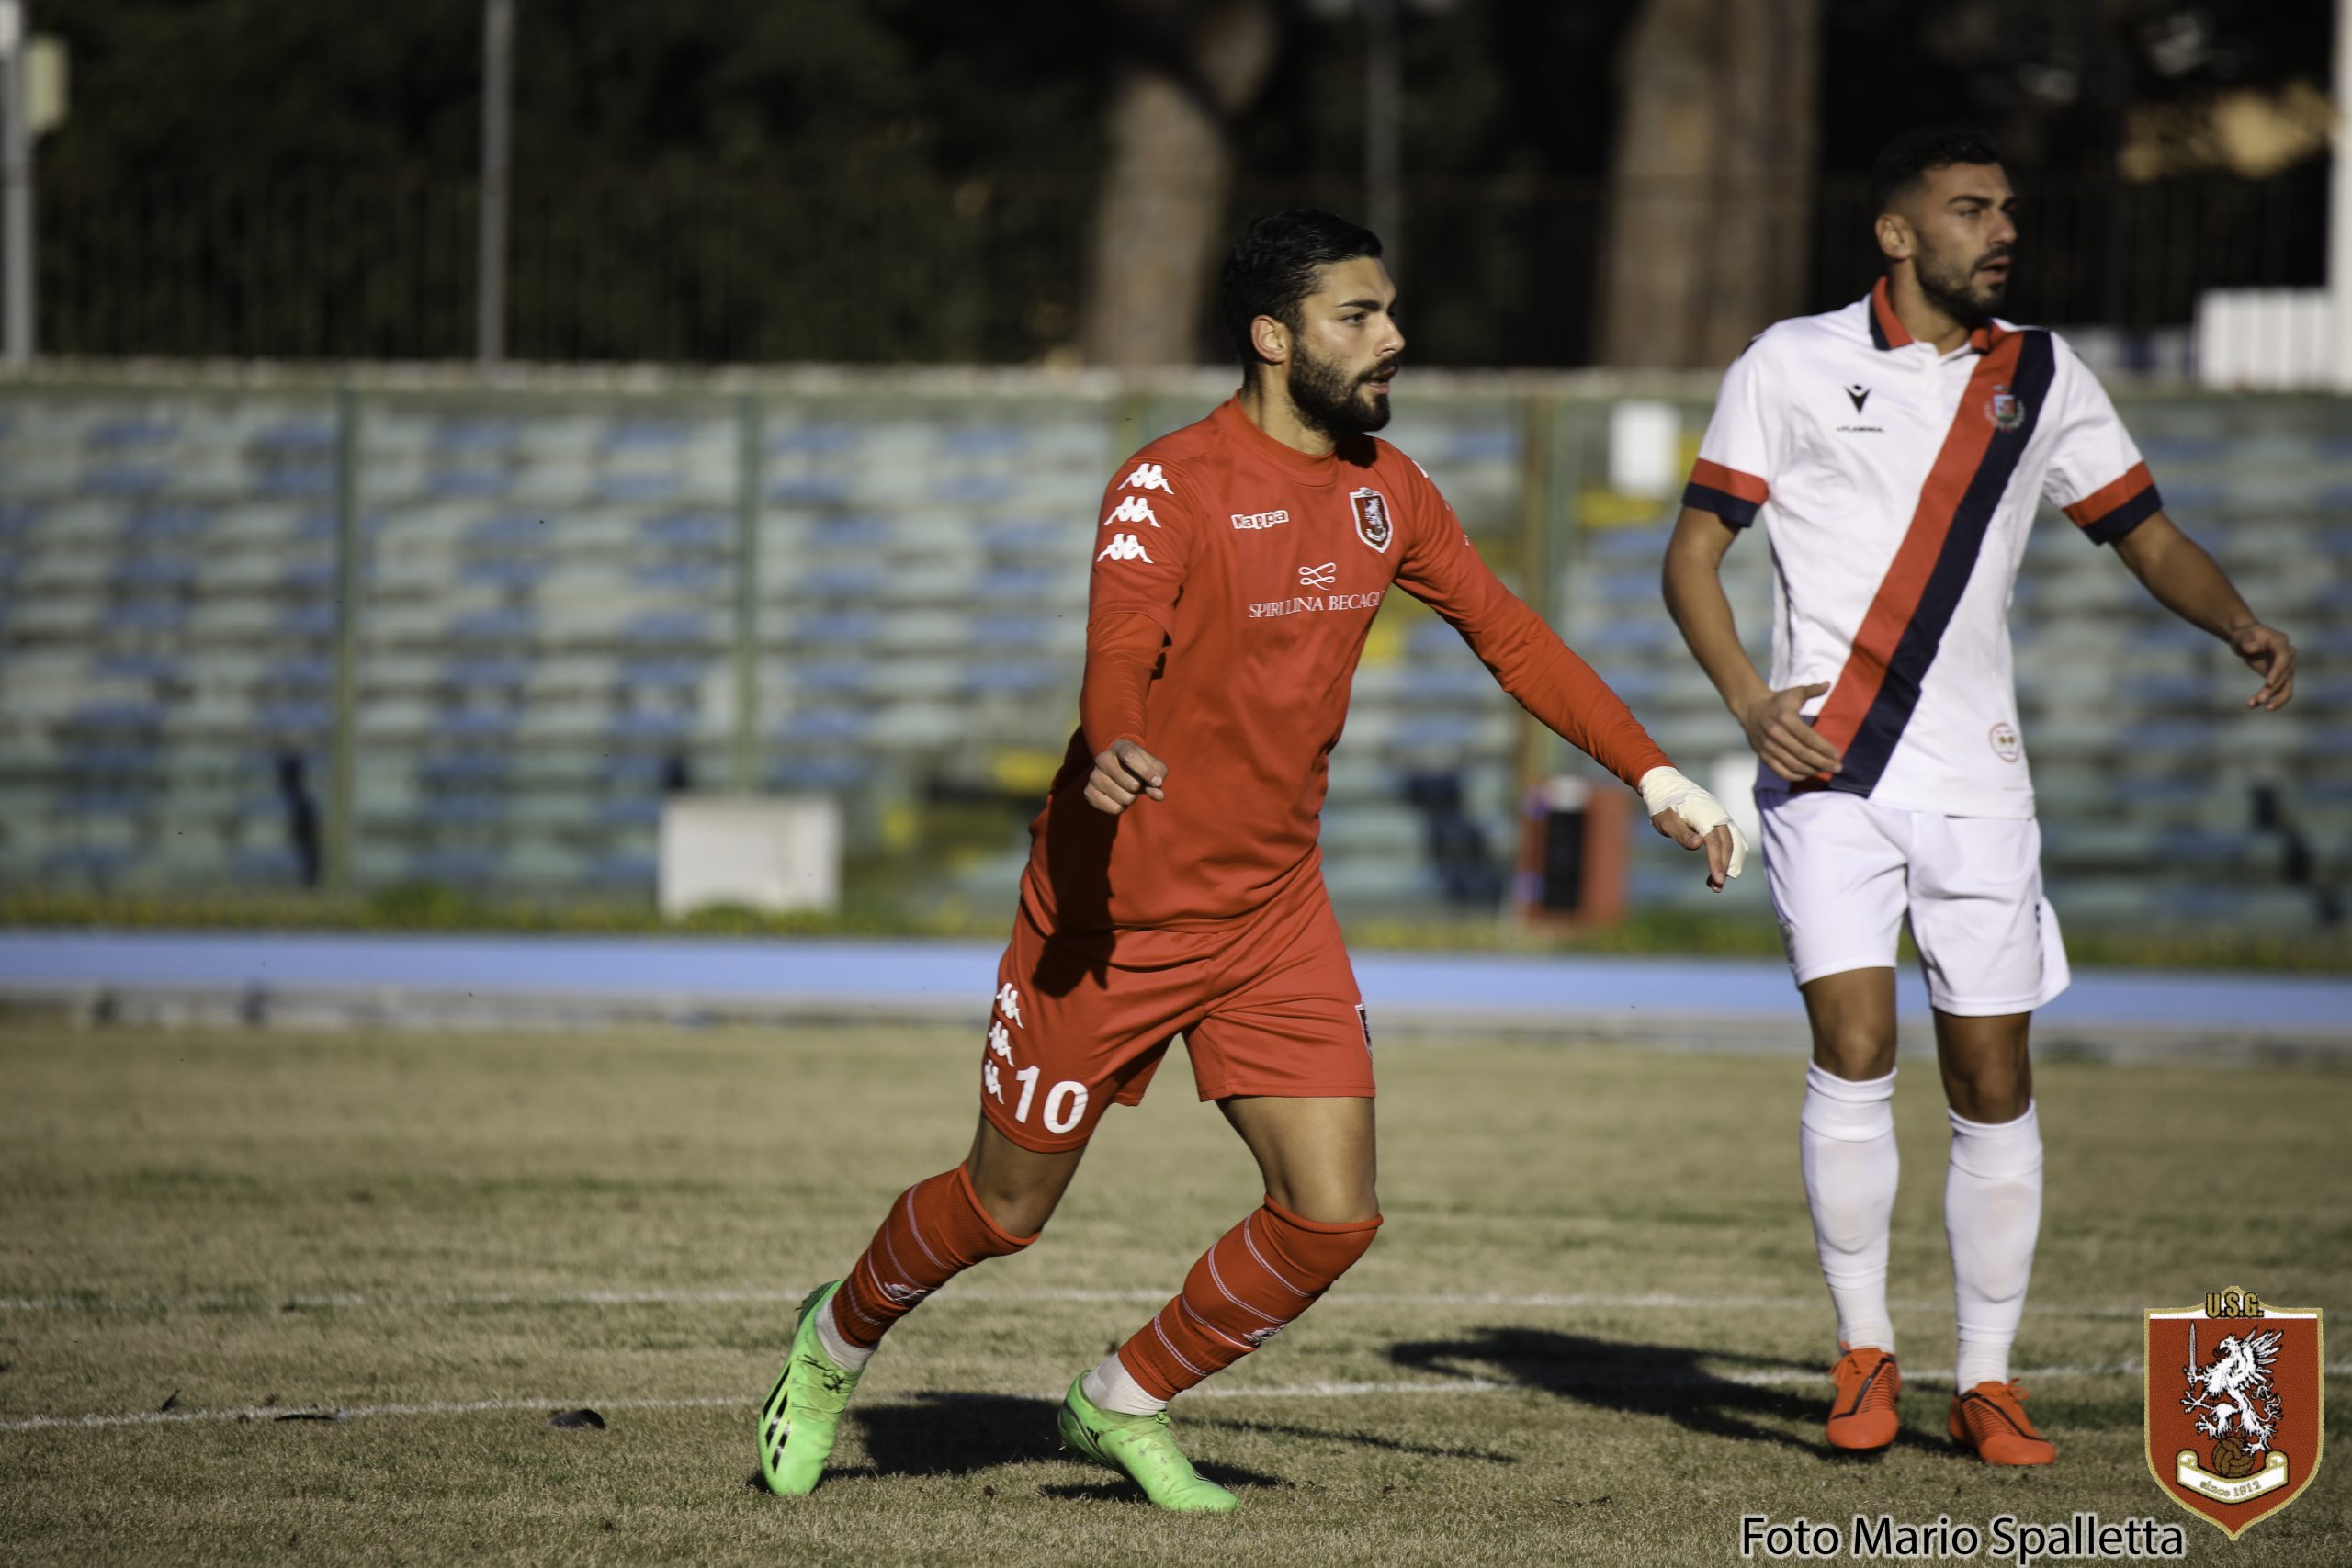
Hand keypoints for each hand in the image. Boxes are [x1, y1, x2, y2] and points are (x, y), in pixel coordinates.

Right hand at [1084, 739, 1166, 814]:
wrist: (1118, 769)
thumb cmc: (1140, 766)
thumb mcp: (1154, 767)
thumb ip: (1158, 777)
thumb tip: (1158, 795)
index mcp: (1120, 747)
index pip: (1130, 757)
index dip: (1146, 771)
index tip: (1157, 782)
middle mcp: (1103, 759)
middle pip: (1132, 784)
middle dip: (1140, 788)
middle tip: (1136, 783)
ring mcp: (1093, 776)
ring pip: (1125, 798)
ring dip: (1132, 798)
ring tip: (1127, 790)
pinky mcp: (1088, 792)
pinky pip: (1114, 809)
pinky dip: (1122, 807)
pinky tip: (1118, 797)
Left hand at [1636, 766, 1748, 892]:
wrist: (1667, 786)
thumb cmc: (1664, 806)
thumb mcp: (1666, 821)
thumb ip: (1682, 833)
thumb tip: (1699, 844)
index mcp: (1705, 816)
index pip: (1715, 844)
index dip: (1716, 863)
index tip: (1716, 881)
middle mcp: (1718, 815)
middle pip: (1727, 846)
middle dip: (1723, 868)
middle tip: (1716, 888)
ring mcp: (1721, 816)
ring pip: (1731, 843)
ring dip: (1728, 863)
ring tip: (1717, 883)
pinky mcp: (1720, 819)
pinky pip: (1731, 837)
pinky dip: (1730, 853)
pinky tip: (1724, 866)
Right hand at [1739, 681, 1841, 781]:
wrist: (1751, 709)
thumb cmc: (1778, 701)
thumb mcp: (1794, 692)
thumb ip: (1812, 689)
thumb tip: (1828, 684)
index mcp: (1785, 718)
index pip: (1809, 738)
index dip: (1824, 748)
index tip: (1838, 755)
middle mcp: (1776, 734)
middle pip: (1803, 754)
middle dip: (1823, 762)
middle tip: (1838, 768)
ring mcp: (1768, 747)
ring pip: (1793, 765)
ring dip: (1811, 770)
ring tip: (1825, 770)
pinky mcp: (1763, 755)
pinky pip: (1781, 771)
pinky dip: (1795, 776)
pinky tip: (1807, 774)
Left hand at [2229, 623, 2294, 710]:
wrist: (2246, 641)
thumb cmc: (2244, 636)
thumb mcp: (2240, 636)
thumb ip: (2245, 640)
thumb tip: (2250, 648)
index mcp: (2280, 642)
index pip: (2283, 658)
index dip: (2277, 671)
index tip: (2268, 684)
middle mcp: (2288, 655)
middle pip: (2285, 675)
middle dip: (2272, 690)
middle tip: (2258, 701)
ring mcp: (2286, 667)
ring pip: (2286, 687)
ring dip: (2274, 699)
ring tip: (2253, 705)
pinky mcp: (2281, 677)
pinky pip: (2280, 691)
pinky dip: (2269, 700)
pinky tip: (2251, 705)